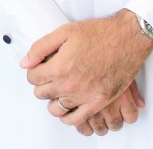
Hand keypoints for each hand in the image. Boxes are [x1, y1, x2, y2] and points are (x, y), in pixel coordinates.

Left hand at [20, 10, 152, 126]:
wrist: (127, 39)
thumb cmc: (99, 33)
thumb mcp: (65, 32)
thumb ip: (41, 47)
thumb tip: (25, 63)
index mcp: (59, 67)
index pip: (33, 78)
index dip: (33, 71)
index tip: (39, 68)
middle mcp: (70, 85)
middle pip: (42, 93)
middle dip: (42, 84)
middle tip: (49, 76)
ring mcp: (84, 96)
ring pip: (56, 109)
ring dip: (53, 100)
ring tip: (58, 90)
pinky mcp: (98, 103)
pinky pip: (75, 120)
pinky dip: (67, 117)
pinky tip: (68, 107)